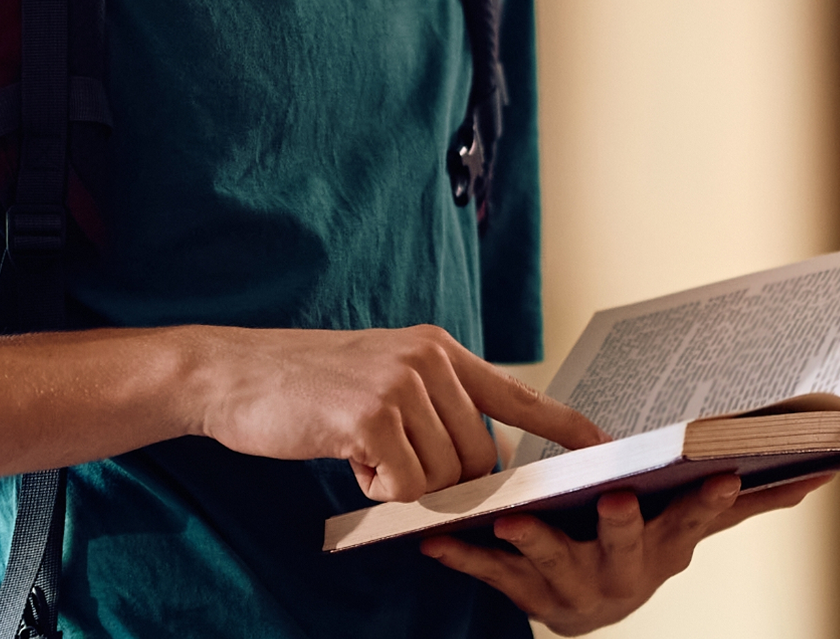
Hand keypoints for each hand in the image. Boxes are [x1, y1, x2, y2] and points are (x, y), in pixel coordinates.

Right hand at [185, 325, 609, 500]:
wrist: (233, 374)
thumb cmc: (305, 388)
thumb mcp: (381, 377)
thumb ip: (432, 408)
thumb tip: (478, 465)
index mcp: (438, 350)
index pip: (520, 394)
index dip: (566, 426)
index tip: (606, 446)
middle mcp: (429, 361)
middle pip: (479, 457)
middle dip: (449, 484)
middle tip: (394, 471)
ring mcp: (401, 386)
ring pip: (443, 477)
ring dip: (405, 485)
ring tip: (363, 455)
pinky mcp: (371, 417)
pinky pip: (403, 486)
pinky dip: (378, 490)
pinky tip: (348, 460)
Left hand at [420, 472, 830, 633]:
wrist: (587, 608)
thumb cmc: (644, 547)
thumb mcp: (695, 527)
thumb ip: (753, 503)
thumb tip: (825, 472)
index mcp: (667, 547)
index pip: (695, 522)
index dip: (708, 502)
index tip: (724, 473)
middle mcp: (623, 572)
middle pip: (625, 546)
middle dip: (622, 525)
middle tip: (616, 500)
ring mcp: (570, 587)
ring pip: (553, 563)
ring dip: (534, 541)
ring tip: (514, 518)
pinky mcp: (521, 593)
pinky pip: (490, 576)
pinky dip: (464, 556)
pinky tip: (435, 539)